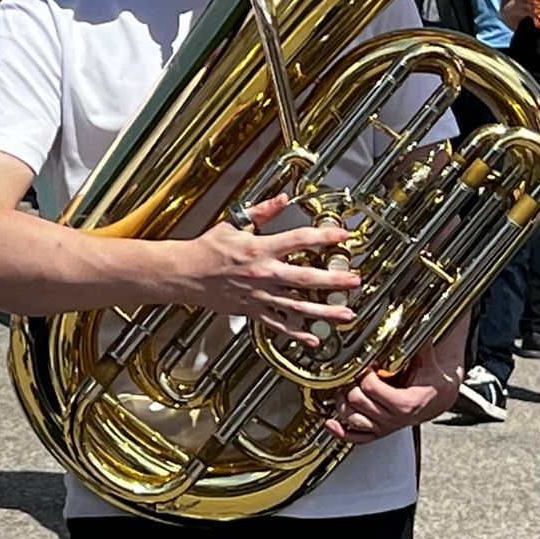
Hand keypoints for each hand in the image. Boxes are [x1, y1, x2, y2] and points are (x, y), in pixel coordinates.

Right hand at [175, 194, 359, 345]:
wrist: (185, 273)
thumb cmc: (207, 249)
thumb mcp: (233, 223)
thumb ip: (261, 212)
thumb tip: (281, 199)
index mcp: (259, 248)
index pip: (298, 240)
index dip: (323, 236)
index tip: (342, 235)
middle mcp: (263, 273)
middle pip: (305, 278)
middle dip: (333, 280)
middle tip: (354, 281)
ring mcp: (259, 295)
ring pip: (297, 306)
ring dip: (324, 312)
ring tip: (345, 314)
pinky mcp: (252, 310)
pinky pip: (278, 324)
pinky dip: (296, 333)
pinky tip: (313, 339)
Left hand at [326, 349, 460, 443]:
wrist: (440, 397)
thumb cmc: (432, 379)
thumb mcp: (427, 361)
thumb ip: (418, 345)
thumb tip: (412, 322)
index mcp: (406, 403)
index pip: (371, 388)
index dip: (364, 375)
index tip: (366, 367)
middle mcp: (395, 418)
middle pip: (357, 402)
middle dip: (351, 386)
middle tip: (351, 376)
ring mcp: (386, 426)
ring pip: (353, 419)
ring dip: (342, 404)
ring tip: (341, 391)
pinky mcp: (380, 432)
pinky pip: (357, 438)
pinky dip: (341, 432)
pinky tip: (330, 423)